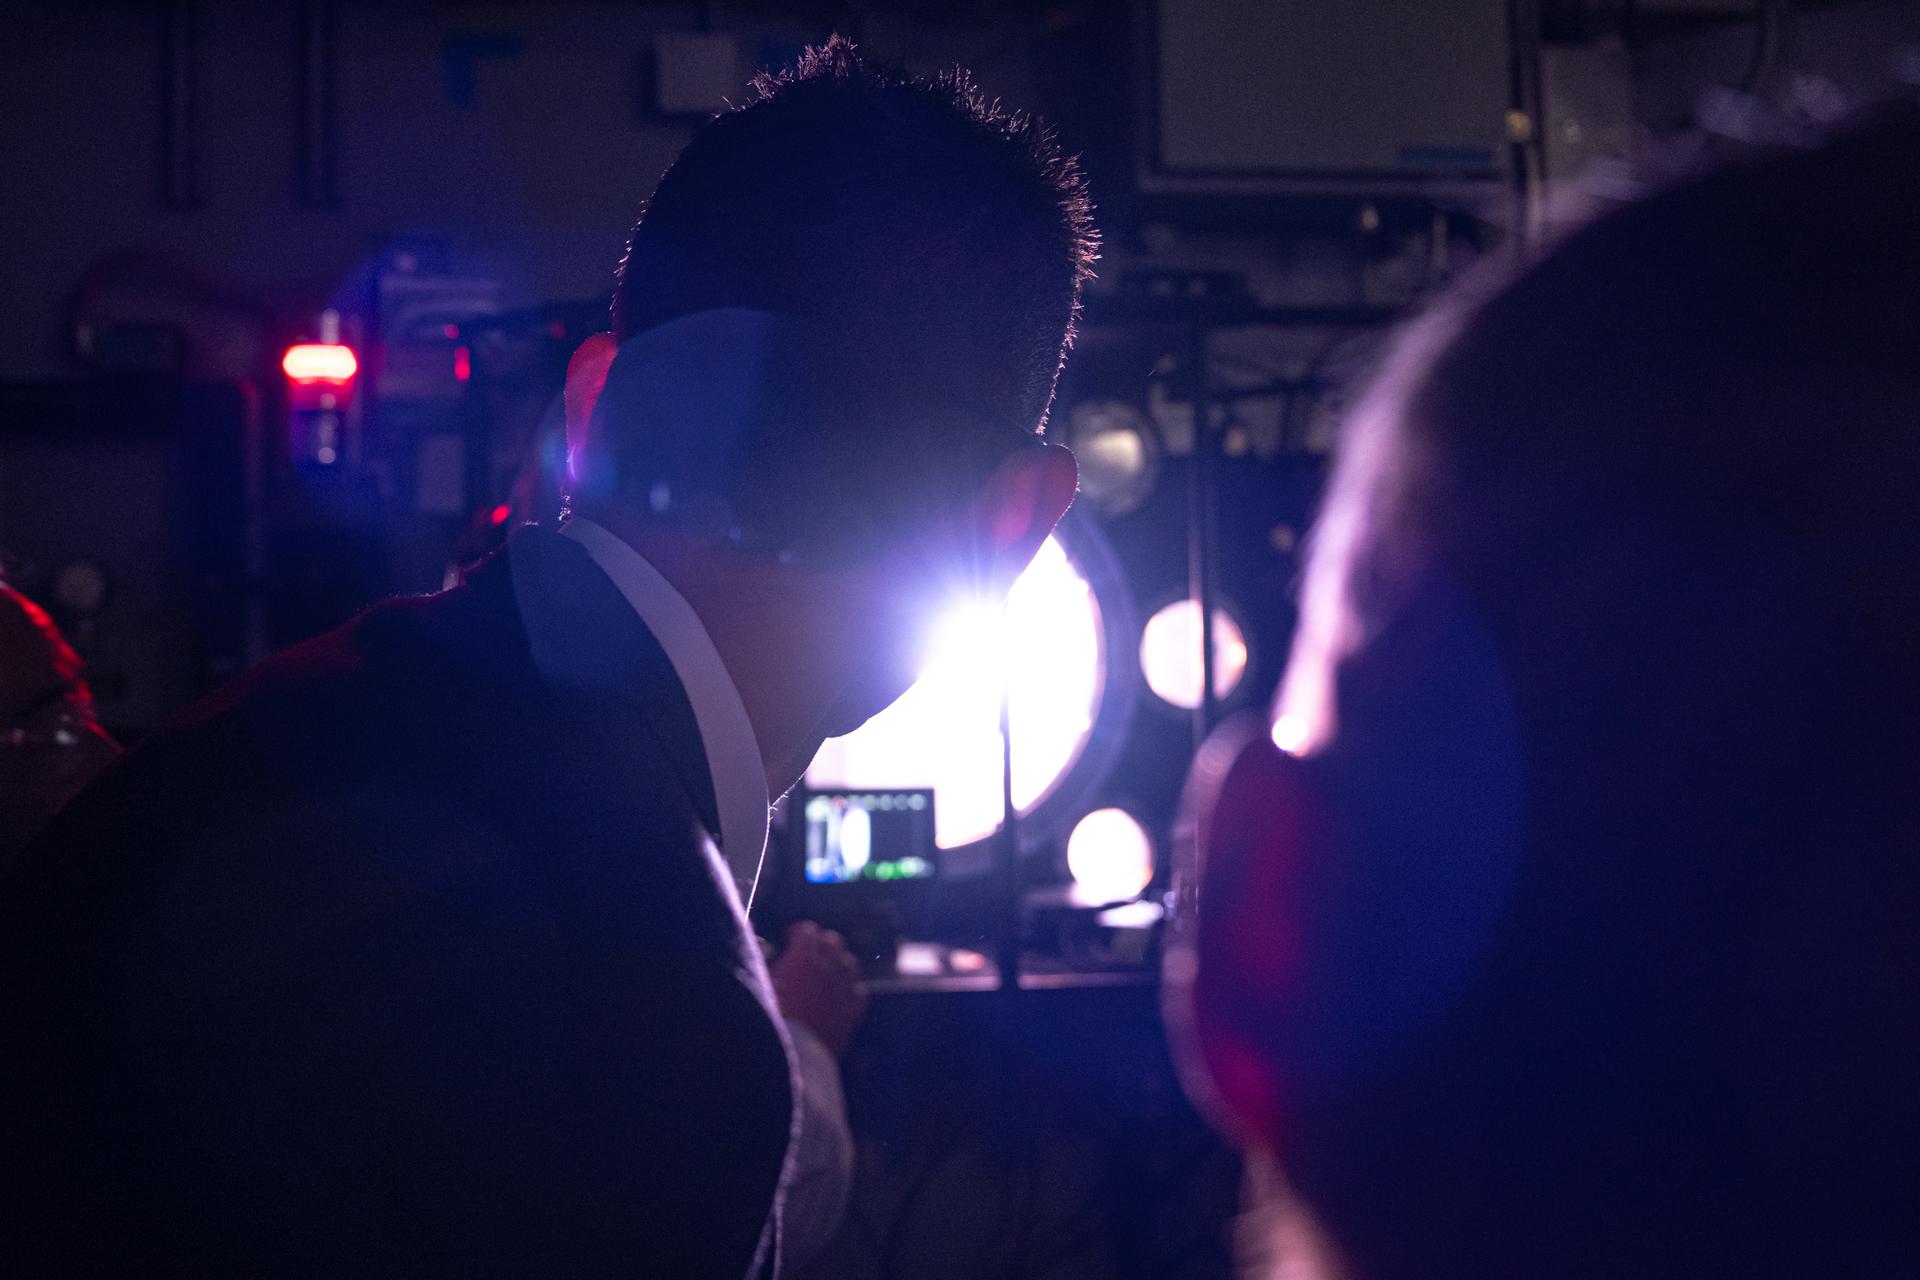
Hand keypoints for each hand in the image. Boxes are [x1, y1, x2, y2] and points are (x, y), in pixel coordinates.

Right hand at [769, 921, 867, 1058]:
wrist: (791, 1054)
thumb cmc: (768, 1018)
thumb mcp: (758, 985)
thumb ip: (762, 962)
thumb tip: (766, 950)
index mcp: (803, 956)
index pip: (807, 930)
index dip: (797, 932)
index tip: (789, 937)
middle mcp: (828, 967)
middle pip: (832, 942)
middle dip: (820, 942)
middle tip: (809, 951)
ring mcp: (843, 990)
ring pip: (850, 963)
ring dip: (839, 961)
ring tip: (828, 968)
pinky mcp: (851, 1012)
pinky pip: (859, 992)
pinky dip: (851, 989)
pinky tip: (841, 994)